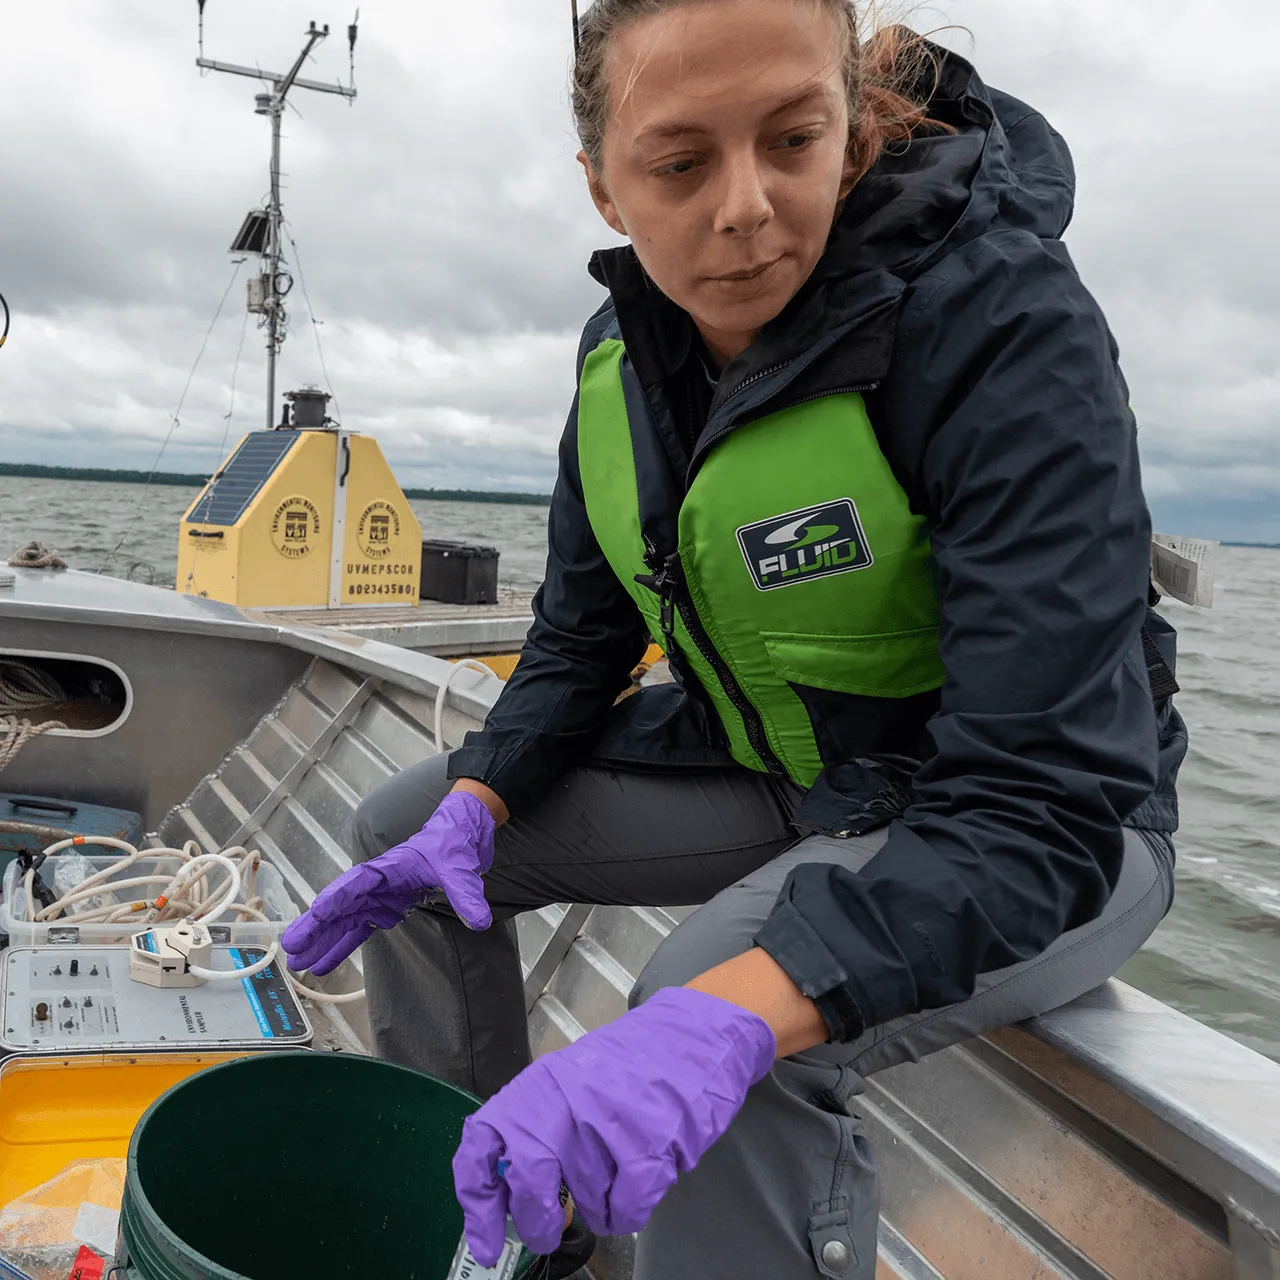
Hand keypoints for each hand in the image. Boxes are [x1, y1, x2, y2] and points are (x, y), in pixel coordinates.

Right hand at [281, 790, 495, 974]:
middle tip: (290, 949)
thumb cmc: (453, 842)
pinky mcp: (387, 908)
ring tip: (297, 965)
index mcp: (387, 868)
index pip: (356, 884)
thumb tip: (479, 920)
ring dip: (321, 942)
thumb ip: (467, 893)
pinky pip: (359, 930)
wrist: (461, 833)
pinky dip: (341, 946)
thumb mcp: (461, 867)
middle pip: (340, 906)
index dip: (336, 900)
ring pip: (343, 921)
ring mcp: (379, 897)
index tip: (316, 914)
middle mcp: (377, 884)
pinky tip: (323, 964)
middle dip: (315, 927)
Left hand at [452, 987, 775, 1263]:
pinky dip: (631, 1208)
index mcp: (537, 1088)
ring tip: (618, 1169)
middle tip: (548, 1231)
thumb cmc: (629, 1066)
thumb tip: (511, 1194)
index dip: (477, 1202)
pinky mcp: (647, 1142)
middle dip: (538, 1222)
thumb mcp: (568, 1083)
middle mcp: (563, 1103)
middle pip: (530, 1186)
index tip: (486, 1243)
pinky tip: (640, 1180)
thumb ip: (538, 1129)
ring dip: (600, 1204)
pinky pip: (626, 1207)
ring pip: (586, 1201)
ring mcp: (606, 1122)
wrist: (690, 1037)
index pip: (481, 1146)